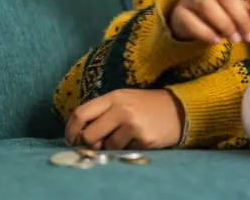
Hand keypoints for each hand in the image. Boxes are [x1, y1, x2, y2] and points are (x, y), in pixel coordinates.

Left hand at [65, 89, 184, 150]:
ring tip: (124, 137)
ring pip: (106, 147)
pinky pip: (123, 151)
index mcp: (114, 97)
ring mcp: (133, 125)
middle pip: (89, 135)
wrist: (178, 109)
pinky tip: (137, 139)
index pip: (81, 113)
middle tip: (98, 143)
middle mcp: (122, 110)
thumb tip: (80, 135)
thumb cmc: (145, 105)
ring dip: (111, 146)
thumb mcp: (123, 99)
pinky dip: (126, 148)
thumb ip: (102, 112)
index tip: (71, 139)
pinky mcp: (143, 139)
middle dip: (90, 143)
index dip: (71, 130)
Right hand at [169, 0, 249, 44]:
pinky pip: (191, 20)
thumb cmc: (218, 10)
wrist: (188, 19)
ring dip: (225, 24)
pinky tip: (216, 41)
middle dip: (241, 17)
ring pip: (207, 5)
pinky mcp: (178, 11)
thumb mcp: (238, 10)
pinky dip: (205, 32)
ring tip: (236, 39)